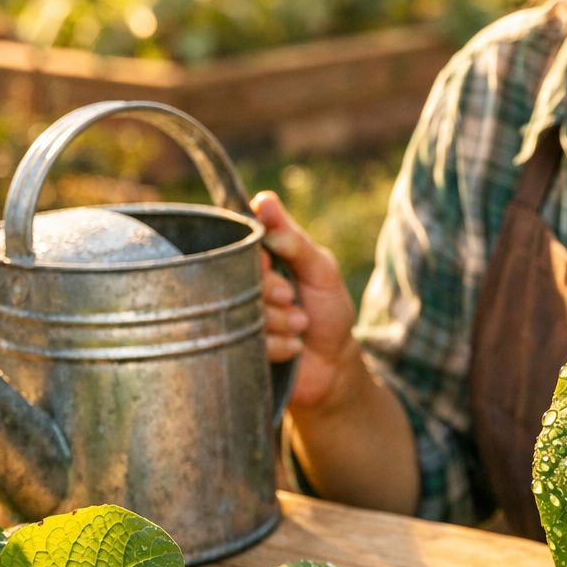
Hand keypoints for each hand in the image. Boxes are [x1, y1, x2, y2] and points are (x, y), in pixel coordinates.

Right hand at [253, 190, 358, 411]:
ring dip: (278, 320)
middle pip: (232, 277)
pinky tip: (293, 347)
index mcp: (255, 261)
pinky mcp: (233, 351)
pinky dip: (278, 344)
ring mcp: (232, 320)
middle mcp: (237, 287)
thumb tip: (263, 200)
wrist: (334, 366)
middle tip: (292, 298)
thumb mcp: (321, 270)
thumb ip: (294, 240)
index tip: (272, 264)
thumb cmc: (328, 311)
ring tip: (299, 325)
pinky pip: (246, 342)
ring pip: (237, 311)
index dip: (255, 257)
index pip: (234, 243)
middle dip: (270, 290)